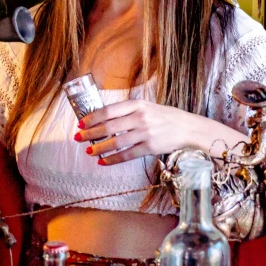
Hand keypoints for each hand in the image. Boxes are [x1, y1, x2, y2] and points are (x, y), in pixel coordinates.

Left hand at [73, 99, 193, 165]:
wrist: (187, 128)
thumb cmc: (164, 116)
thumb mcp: (146, 106)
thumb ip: (128, 110)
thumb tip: (104, 119)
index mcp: (137, 104)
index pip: (109, 110)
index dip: (92, 117)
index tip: (81, 123)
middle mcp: (140, 117)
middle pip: (109, 126)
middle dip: (91, 133)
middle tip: (78, 138)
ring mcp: (145, 132)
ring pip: (116, 142)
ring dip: (99, 148)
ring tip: (89, 151)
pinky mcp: (150, 147)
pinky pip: (127, 155)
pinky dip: (113, 159)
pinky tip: (103, 162)